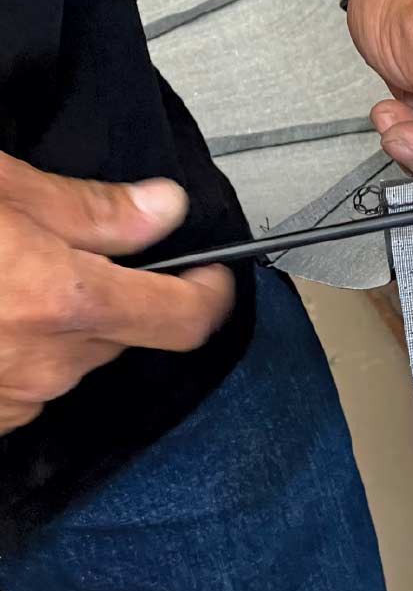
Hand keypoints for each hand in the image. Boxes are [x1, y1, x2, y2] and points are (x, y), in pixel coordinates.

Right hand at [0, 153, 234, 432]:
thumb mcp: (1, 190)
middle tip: (64, 250)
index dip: (212, 294)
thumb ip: (91, 209)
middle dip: (114, 294)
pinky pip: (25, 384)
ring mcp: (13, 400)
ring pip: (72, 359)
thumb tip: (163, 208)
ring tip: (8, 278)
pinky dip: (18, 351)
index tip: (213, 275)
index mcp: (66, 301)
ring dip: (60, 324)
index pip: (187, 318)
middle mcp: (46, 363)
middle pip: (126, 333)